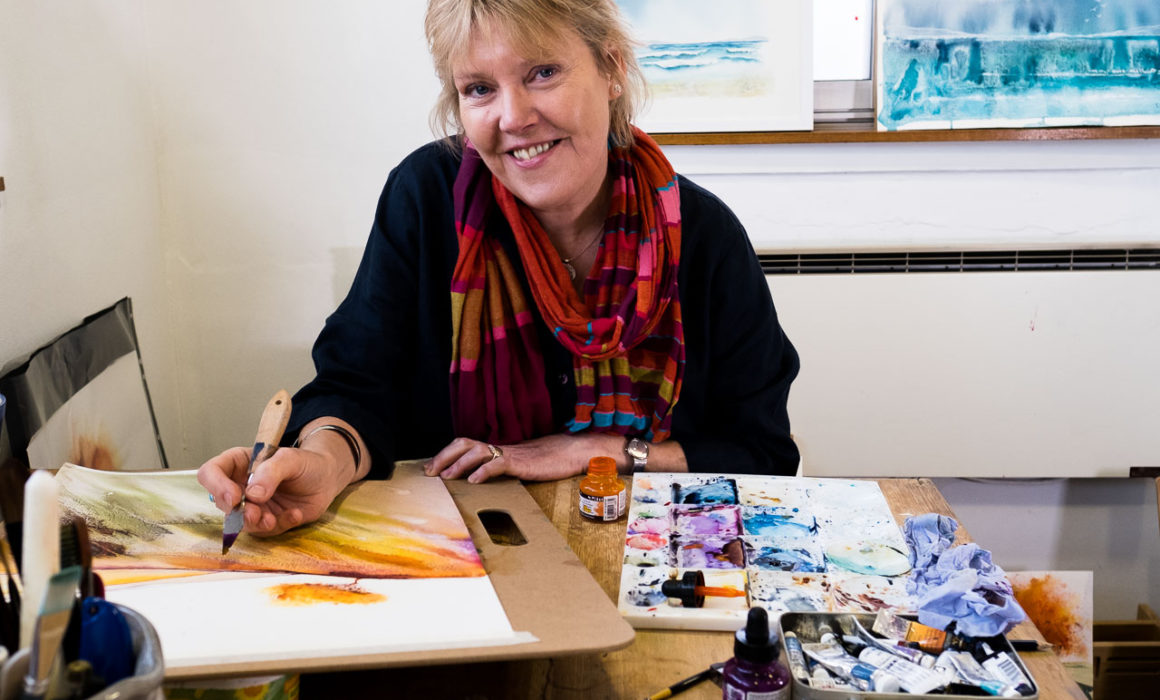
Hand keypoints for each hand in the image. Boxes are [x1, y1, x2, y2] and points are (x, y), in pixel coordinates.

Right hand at [198, 444, 347, 536]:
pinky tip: (296, 514)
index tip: (235, 497)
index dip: (216, 486)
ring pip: (240, 522)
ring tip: (273, 519)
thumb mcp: (291, 459)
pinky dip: (280, 525)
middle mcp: (240, 486)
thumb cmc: (306, 462)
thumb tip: (251, 494)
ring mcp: (253, 506)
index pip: (210, 473)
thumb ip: (271, 471)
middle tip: (255, 514)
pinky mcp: (267, 521)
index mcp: (239, 463)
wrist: (327, 478)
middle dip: (237, 512)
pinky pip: (266, 530)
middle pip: (222, 502)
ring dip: (255, 524)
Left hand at [425, 432, 624, 483]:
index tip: (432, 468)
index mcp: (499, 448)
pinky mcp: (521, 461)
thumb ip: (504, 469)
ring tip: (446, 477)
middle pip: (464, 443)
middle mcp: (501, 447)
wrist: (573, 452)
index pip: (466, 445)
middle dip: (444, 456)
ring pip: (477, 451)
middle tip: (429, 472)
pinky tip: (473, 481)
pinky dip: (483, 471)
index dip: (447, 455)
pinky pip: (498, 463)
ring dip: (458, 464)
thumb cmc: (550, 460)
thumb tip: (485, 479)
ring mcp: (510, 453)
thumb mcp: (521, 465)